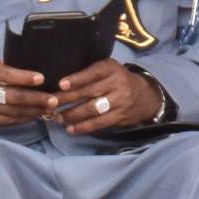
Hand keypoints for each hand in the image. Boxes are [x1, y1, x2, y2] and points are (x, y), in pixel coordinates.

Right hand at [0, 58, 57, 129]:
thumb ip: (6, 68)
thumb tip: (31, 68)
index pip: (6, 74)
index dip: (24, 77)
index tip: (41, 77)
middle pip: (12, 97)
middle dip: (35, 99)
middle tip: (53, 99)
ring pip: (13, 112)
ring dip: (34, 111)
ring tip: (51, 109)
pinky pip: (8, 121)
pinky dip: (24, 119)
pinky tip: (36, 115)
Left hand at [49, 59, 166, 133]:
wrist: (146, 96)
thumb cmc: (118, 80)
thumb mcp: (109, 69)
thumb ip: (91, 73)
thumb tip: (62, 83)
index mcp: (112, 68)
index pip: (94, 72)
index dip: (77, 78)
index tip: (61, 84)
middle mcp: (118, 83)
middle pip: (90, 92)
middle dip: (68, 98)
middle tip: (51, 103)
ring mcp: (120, 101)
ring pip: (93, 109)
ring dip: (73, 115)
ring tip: (58, 118)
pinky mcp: (120, 116)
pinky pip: (100, 123)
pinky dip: (84, 127)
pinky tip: (71, 129)